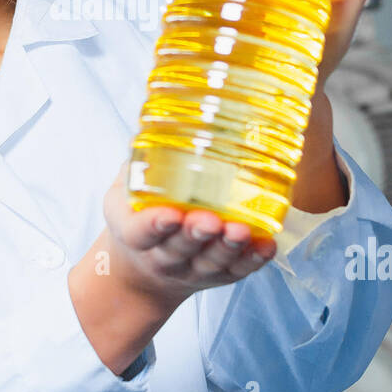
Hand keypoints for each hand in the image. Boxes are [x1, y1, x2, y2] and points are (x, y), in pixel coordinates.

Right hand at [100, 161, 276, 309]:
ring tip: (242, 230)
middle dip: (198, 233)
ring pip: (212, 261)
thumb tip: (159, 115)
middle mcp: (164, 256)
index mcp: (135, 234)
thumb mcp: (125, 190)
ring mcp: (193, 268)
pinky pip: (238, 270)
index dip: (155, 225)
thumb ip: (139, 163)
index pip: (141, 232)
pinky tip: (266, 245)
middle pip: (181, 248)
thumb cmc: (138, 216)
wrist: (145, 267)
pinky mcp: (219, 275)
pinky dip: (253, 259)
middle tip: (211, 221)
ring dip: (229, 247)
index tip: (169, 214)